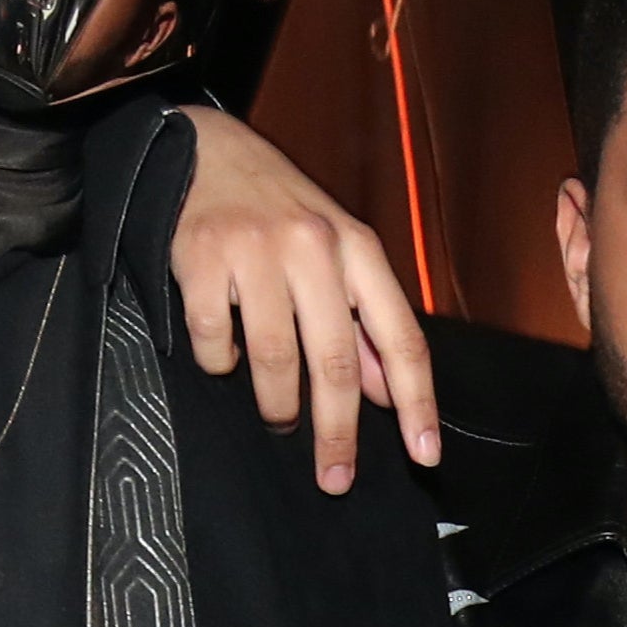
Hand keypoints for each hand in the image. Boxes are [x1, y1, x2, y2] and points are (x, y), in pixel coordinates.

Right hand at [168, 107, 439, 490]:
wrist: (204, 148)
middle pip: (336, 362)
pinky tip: (226, 355)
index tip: (425, 456)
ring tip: (280, 416)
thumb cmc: (279, 211)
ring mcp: (255, 250)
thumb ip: (364, 320)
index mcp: (359, 249)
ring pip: (275, 359)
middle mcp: (314, 247)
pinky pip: (217, 341)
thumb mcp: (336, 252)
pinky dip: (222, 363)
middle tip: (335, 478)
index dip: (418, 402)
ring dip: (278, 404)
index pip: (402, 338)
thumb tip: (388, 392)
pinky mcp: (201, 257)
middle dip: (339, 433)